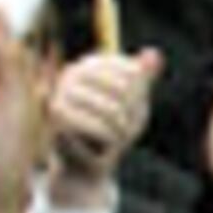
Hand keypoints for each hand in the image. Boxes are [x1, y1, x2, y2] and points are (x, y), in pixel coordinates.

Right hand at [44, 46, 160, 207]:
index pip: (132, 72)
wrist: (90, 159)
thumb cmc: (114, 126)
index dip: (140, 93)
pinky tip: (105, 143)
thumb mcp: (135, 100)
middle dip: (131, 112)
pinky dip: (110, 138)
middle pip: (124, 90)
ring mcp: (62, 93)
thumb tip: (154, 53)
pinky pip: (99, 126)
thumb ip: (143, 77)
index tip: (132, 105)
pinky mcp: (58, 118)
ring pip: (113, 109)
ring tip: (116, 135)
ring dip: (122, 127)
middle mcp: (72, 73)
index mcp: (91, 64)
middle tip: (123, 125)